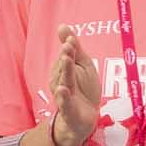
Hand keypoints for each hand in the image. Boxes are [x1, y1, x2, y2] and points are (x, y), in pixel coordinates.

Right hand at [42, 27, 104, 145]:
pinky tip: (62, 89)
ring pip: (63, 82)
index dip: (69, 48)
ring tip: (66, 60)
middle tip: (69, 46)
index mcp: (64, 69)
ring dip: (64, 71)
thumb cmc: (84, 90)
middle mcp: (60, 81)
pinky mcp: (68, 110)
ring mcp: (64, 96)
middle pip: (63, 67)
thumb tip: (62, 26)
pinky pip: (64, 102)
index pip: (66, 56)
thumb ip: (74, 48)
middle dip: (65, 57)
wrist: (85, 119)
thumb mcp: (83, 66)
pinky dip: (63, 96)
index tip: (71, 39)